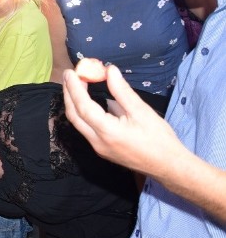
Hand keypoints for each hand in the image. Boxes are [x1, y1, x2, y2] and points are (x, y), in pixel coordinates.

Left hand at [62, 65, 180, 176]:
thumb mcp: (142, 111)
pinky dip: (82, 113)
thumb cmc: (159, 139)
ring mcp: (98, 148)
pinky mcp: (102, 149)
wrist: (168, 166)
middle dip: (69, 94)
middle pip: (74, 115)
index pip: (83, 107)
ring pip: (78, 123)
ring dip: (74, 103)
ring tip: (75, 85)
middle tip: (69, 75)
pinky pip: (86, 128)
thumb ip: (122, 91)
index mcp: (108, 132)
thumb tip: (110, 71)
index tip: (71, 72)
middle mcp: (97, 142)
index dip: (75, 88)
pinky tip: (87, 101)